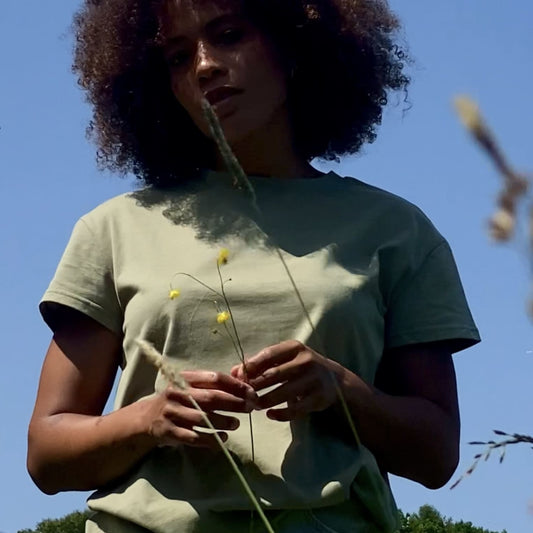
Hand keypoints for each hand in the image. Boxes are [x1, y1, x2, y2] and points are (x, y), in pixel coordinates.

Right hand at [142, 370, 257, 448]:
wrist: (144, 418)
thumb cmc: (176, 400)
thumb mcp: (188, 387)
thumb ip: (210, 385)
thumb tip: (242, 385)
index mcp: (185, 379)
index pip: (214, 378)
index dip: (235, 385)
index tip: (251, 392)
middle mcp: (178, 393)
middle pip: (211, 398)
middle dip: (234, 403)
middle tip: (250, 408)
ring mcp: (173, 413)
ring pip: (203, 418)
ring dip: (223, 422)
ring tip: (236, 424)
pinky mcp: (170, 432)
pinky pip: (194, 437)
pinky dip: (211, 440)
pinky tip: (223, 440)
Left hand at [231, 340, 344, 420]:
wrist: (335, 379)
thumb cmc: (301, 366)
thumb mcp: (284, 359)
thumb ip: (259, 364)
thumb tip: (233, 371)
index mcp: (295, 347)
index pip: (269, 355)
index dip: (251, 366)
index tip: (238, 377)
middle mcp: (306, 361)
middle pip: (274, 374)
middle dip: (256, 386)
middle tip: (243, 395)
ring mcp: (314, 379)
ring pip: (284, 392)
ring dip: (265, 400)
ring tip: (253, 405)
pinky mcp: (319, 398)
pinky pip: (296, 409)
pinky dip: (281, 414)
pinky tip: (269, 415)